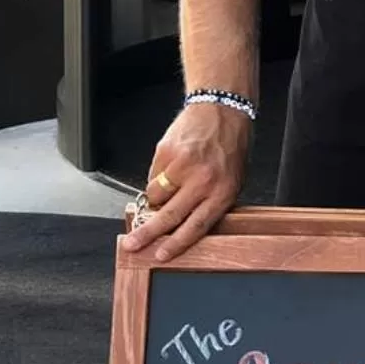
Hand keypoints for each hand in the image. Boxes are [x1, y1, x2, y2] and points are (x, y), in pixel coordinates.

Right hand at [120, 103, 251, 262]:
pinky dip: (158, 176)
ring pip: (156, 195)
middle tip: (132, 243)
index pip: (196, 226)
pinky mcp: (167, 152)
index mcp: (222, 192)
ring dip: (155, 199)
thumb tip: (184, 227)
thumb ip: (211, 204)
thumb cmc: (230, 146)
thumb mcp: (232, 180)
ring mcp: (183, 166)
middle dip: (148, 233)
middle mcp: (202, 181)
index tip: (161, 254)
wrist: (222, 109)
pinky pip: (153, 175)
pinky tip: (171, 166)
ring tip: (167, 188)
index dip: (176, 243)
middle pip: (170, 216)